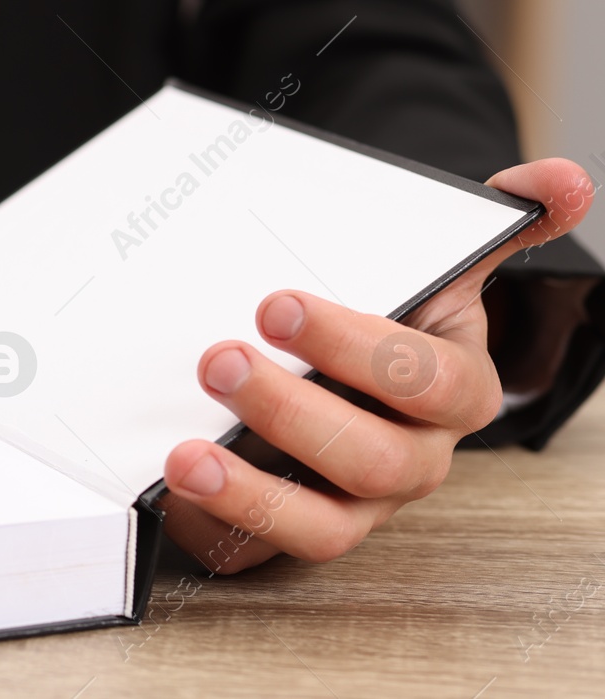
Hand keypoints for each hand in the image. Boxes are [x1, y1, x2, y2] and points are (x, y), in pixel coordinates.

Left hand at [160, 158, 594, 572]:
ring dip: (253, 496)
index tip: (275, 304)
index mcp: (456, 393)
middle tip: (217, 360)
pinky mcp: (294, 532)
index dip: (354, 348)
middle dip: (290, 412)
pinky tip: (170, 495)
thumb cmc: (389, 316)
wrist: (351, 370)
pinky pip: (260, 554)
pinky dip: (217, 530)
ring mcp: (357, 506)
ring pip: (323, 527)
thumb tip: (564, 180)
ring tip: (186, 457)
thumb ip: (494, 222)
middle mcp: (413, 460)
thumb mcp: (438, 264)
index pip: (426, 381)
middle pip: (372, 459)